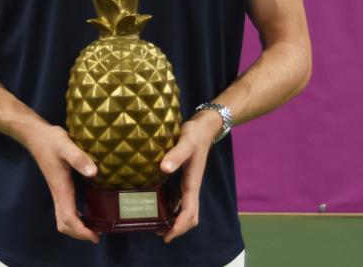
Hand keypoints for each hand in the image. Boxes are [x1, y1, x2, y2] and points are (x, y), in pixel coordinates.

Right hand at [24, 124, 99, 242]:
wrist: (35, 136)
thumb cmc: (51, 141)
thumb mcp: (66, 145)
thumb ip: (79, 158)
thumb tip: (94, 174)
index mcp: (61, 188)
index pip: (69, 218)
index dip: (81, 231)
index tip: (95, 237)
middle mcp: (58, 194)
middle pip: (64, 224)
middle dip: (79, 234)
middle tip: (97, 234)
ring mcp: (56, 192)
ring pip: (63, 219)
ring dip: (76, 228)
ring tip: (93, 227)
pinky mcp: (57, 187)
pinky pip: (64, 210)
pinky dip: (74, 218)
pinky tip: (85, 213)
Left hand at [158, 115, 215, 241]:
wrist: (204, 126)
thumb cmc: (195, 134)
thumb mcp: (185, 142)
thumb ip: (176, 155)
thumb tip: (163, 168)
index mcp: (192, 183)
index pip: (189, 212)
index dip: (179, 226)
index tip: (168, 236)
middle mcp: (192, 187)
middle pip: (190, 216)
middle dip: (178, 228)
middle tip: (161, 235)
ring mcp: (189, 183)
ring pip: (186, 209)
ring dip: (176, 220)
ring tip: (158, 226)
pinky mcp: (185, 178)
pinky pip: (181, 199)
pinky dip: (173, 208)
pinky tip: (160, 206)